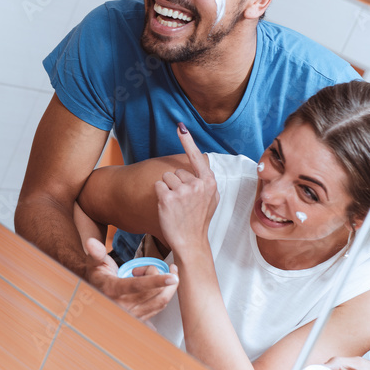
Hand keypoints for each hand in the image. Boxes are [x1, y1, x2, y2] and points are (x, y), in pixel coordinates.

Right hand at [84, 238, 177, 320]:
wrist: (96, 295)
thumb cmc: (98, 276)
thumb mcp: (94, 263)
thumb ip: (95, 252)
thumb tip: (91, 243)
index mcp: (111, 290)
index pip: (137, 285)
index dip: (156, 280)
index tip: (172, 277)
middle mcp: (122, 307)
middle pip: (153, 292)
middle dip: (156, 274)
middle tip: (147, 267)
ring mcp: (132, 316)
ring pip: (161, 301)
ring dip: (165, 285)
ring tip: (153, 273)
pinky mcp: (140, 320)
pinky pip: (160, 307)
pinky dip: (164, 293)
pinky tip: (161, 283)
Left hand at [154, 124, 217, 252]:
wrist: (191, 242)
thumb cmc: (199, 221)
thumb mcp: (211, 199)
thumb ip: (207, 182)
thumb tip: (204, 161)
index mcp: (209, 183)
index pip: (197, 157)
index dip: (188, 142)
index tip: (181, 127)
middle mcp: (197, 185)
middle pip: (176, 171)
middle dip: (176, 183)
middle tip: (182, 202)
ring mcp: (182, 191)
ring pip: (165, 177)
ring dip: (167, 189)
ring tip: (175, 205)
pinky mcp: (167, 198)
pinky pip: (157, 186)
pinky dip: (159, 194)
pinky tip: (167, 207)